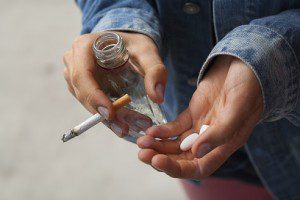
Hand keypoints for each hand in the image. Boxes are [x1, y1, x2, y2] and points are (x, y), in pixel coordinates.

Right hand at [63, 32, 166, 135]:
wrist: (126, 44)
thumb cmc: (134, 44)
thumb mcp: (148, 52)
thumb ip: (155, 70)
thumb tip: (158, 97)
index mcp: (84, 46)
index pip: (83, 75)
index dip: (94, 96)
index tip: (110, 114)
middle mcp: (74, 61)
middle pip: (83, 93)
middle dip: (103, 114)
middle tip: (125, 129)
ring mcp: (75, 76)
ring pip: (87, 102)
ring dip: (108, 118)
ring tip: (130, 128)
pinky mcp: (82, 88)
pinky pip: (92, 104)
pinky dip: (108, 116)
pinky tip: (125, 124)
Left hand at [137, 56, 262, 178]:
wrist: (244, 63)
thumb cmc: (249, 86)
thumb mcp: (238, 108)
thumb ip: (220, 132)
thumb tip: (197, 152)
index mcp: (225, 144)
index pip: (200, 167)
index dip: (178, 169)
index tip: (158, 161)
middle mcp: (211, 139)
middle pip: (183, 158)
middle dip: (162, 158)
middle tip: (142, 154)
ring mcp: (201, 126)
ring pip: (176, 144)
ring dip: (158, 145)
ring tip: (141, 142)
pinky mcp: (193, 113)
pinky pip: (175, 126)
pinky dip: (162, 130)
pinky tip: (150, 131)